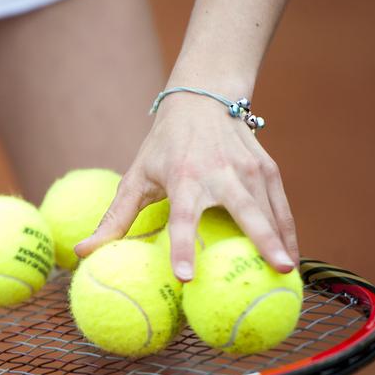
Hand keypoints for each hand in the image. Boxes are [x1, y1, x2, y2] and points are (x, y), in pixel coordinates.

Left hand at [74, 92, 298, 281]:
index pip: (182, 217)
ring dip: (282, 242)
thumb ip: (114, 218)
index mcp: (184, 177)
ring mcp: (249, 169)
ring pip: (271, 210)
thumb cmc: (164, 146)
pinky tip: (292, 259)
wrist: (203, 98)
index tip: (185, 277)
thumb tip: (81, 253)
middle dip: (263, 239)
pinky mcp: (268, 168)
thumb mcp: (136, 177)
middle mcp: (221, 172)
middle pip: (246, 210)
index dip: (181, 247)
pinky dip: (288, 232)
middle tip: (277, 270)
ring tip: (289, 276)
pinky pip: (281, 207)